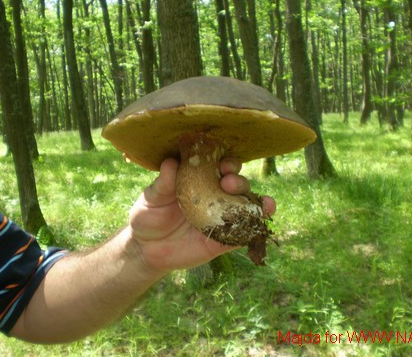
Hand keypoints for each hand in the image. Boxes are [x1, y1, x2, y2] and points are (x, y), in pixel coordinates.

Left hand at [127, 158, 275, 273]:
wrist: (145, 249)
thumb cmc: (148, 216)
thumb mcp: (152, 198)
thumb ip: (163, 183)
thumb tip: (170, 162)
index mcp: (199, 179)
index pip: (218, 165)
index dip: (224, 161)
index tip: (221, 162)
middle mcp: (215, 195)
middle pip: (236, 183)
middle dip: (238, 180)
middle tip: (228, 182)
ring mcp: (222, 217)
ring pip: (246, 205)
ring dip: (256, 199)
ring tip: (262, 201)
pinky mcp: (224, 239)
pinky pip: (245, 231)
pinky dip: (258, 223)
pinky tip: (266, 216)